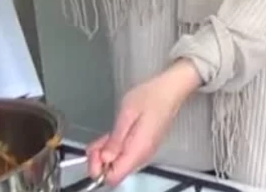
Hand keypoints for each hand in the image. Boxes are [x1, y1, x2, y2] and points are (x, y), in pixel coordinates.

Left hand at [87, 59, 201, 184]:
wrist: (171, 89)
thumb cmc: (151, 96)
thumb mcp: (127, 113)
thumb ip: (116, 138)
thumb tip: (105, 158)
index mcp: (138, 150)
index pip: (114, 177)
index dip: (99, 168)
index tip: (94, 152)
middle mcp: (143, 156)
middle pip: (115, 173)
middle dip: (100, 161)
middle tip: (96, 143)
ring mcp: (145, 152)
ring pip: (119, 164)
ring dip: (107, 154)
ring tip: (104, 137)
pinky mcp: (145, 146)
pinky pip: (126, 156)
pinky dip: (116, 149)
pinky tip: (113, 136)